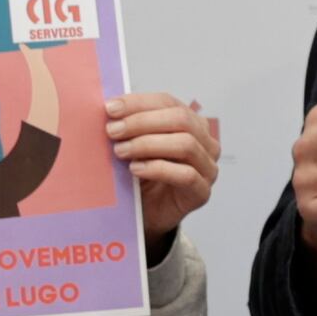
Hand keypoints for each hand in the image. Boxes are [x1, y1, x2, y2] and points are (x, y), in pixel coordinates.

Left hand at [113, 93, 220, 239]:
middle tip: (113, 130)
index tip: (111, 108)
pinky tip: (135, 169)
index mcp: (189, 122)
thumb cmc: (141, 175)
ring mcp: (207, 167)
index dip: (139, 103)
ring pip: (186, 144)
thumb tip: (109, 108)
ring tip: (121, 151)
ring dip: (148, 144)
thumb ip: (129, 126)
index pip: (167, 102)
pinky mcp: (202, 192)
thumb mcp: (134, 145)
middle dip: (142, 122)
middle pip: (180, 119)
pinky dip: (158, 168)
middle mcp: (204, 142)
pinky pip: (186, 175)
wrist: (146, 213)